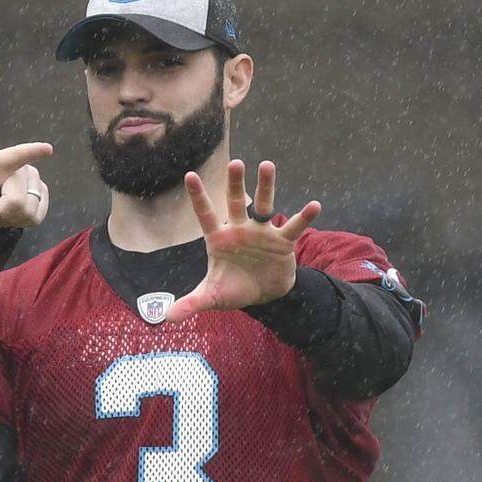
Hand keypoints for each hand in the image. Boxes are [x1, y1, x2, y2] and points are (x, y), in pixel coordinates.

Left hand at [0, 143, 52, 230]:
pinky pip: (37, 217)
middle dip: (3, 214)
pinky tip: (12, 214)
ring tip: (1, 210)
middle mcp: (20, 168)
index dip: (33, 152)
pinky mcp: (42, 194)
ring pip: (29, 212)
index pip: (17, 156)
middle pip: (18, 201)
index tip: (47, 149)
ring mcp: (34, 180)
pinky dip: (22, 222)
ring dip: (12, 219)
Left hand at [163, 160, 320, 324]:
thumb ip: (190, 304)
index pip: (206, 215)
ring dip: (266, 186)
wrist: (262, 295)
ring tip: (267, 165)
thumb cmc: (234, 289)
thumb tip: (166, 318)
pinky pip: (293, 227)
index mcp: (219, 239)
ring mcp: (261, 233)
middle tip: (235, 163)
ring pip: (264, 205)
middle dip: (235, 184)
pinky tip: (314, 206)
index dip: (198, 197)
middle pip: (235, 203)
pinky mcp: (282, 241)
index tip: (189, 176)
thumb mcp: (211, 298)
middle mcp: (240, 230)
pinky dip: (304, 218)